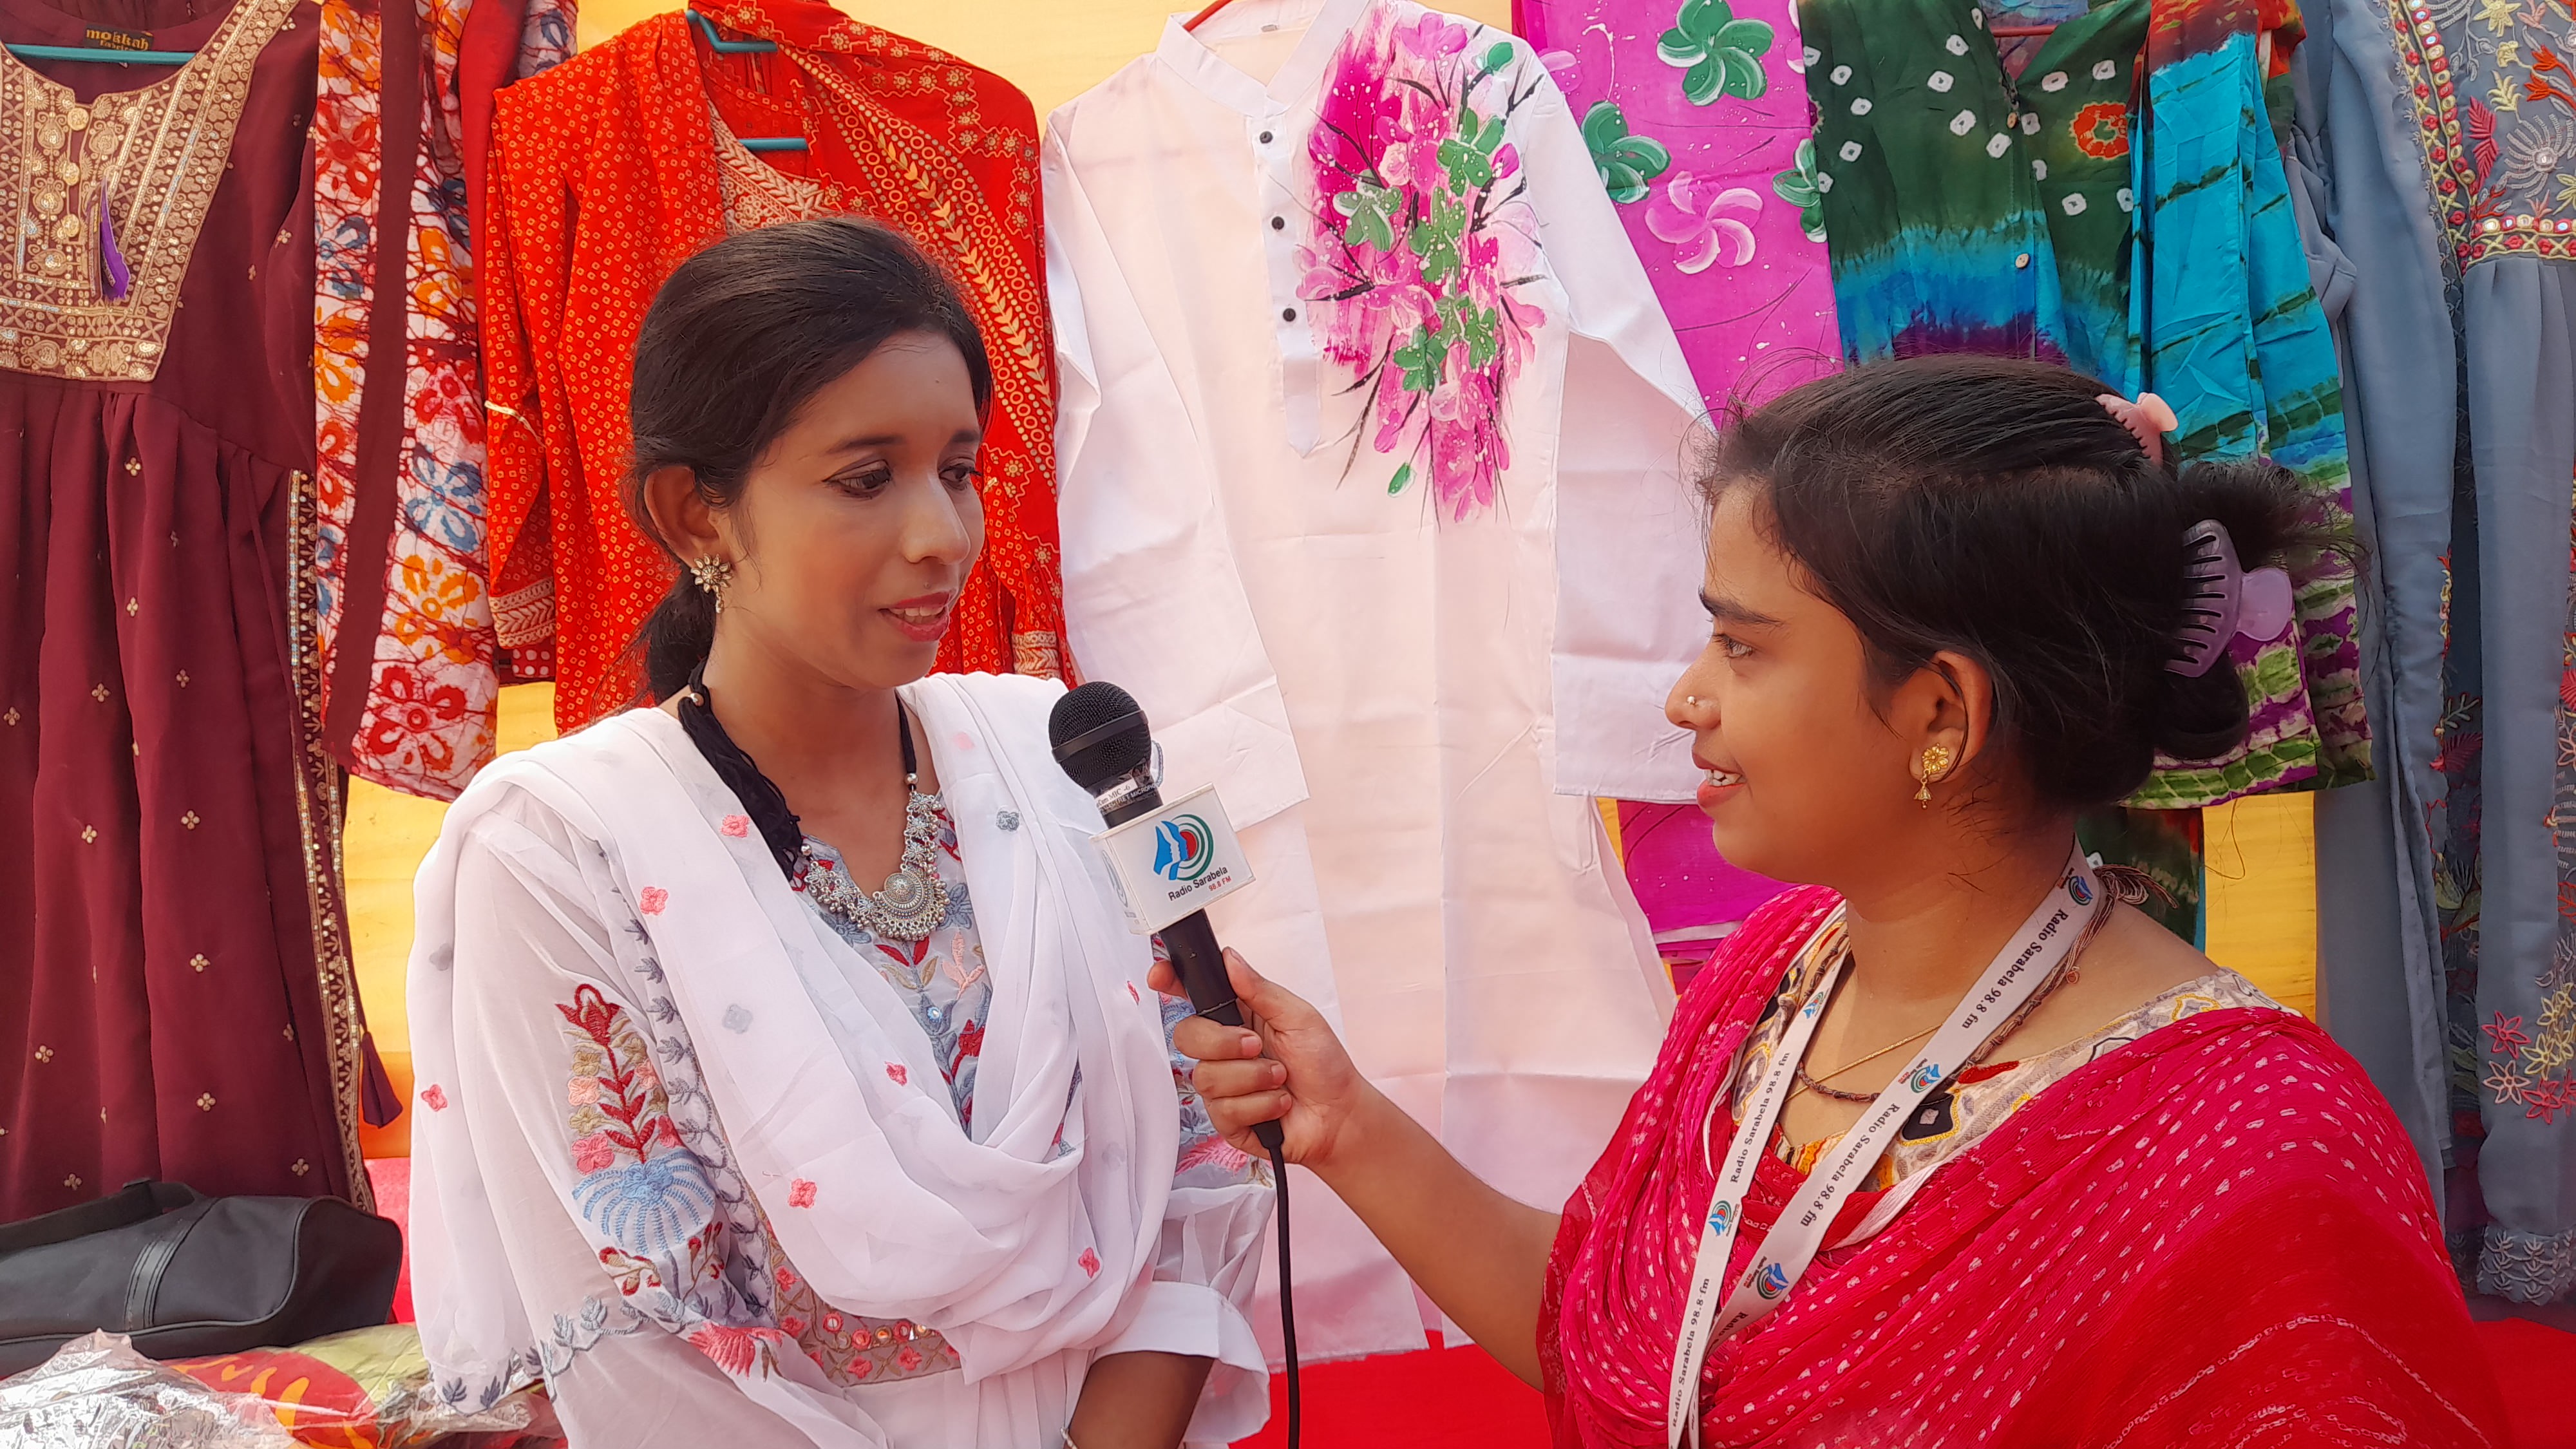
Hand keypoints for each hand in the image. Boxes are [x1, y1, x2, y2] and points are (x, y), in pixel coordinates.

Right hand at [1150, 949, 1374, 1173]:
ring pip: (1206, 1076)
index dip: (1170, 983)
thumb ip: (1261, 990)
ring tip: (1281, 1079)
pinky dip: (1260, 1105)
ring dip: (1253, 1078)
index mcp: (1237, 1017)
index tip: (1160, 977)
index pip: (1192, 995)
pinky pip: (1224, 1109)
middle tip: (1258, 1046)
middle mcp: (1223, 1050)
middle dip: (1224, 1042)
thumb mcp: (1299, 1017)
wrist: (1340, 1115)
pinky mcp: (1226, 1119)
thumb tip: (1229, 959)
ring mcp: (1222, 1085)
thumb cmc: (1324, 1064)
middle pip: (1187, 1035)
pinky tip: (1278, 1104)